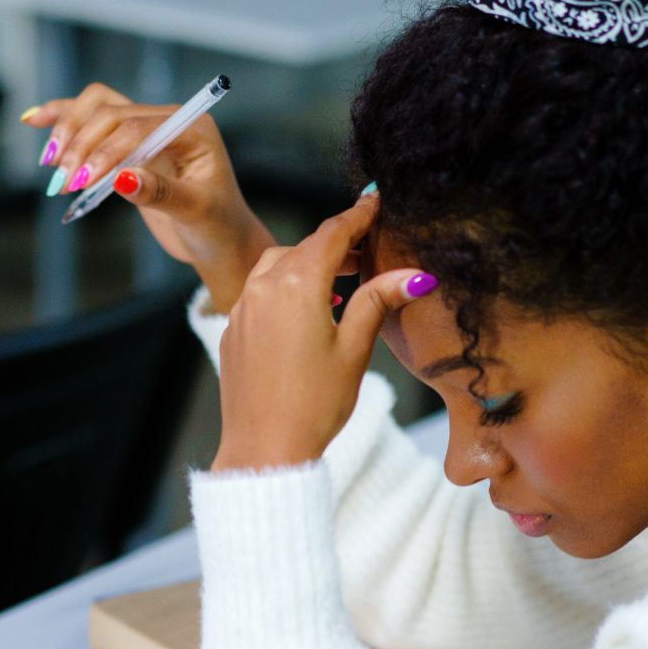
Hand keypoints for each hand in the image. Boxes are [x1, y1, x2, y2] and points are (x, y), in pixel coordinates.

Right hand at [22, 84, 273, 310]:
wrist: (219, 241)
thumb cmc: (216, 226)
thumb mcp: (194, 212)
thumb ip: (160, 193)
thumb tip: (122, 178)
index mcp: (191, 129)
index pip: (136, 127)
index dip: (105, 150)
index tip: (81, 180)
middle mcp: (168, 120)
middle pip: (110, 113)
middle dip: (81, 146)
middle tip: (63, 184)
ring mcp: (147, 129)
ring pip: (97, 109)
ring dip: (68, 131)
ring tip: (51, 165)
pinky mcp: (129, 144)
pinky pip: (94, 121)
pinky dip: (64, 119)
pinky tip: (34, 121)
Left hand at [211, 191, 436, 471]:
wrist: (263, 449)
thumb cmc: (314, 404)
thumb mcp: (355, 349)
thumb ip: (377, 302)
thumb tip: (414, 275)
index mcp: (296, 285)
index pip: (332, 235)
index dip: (357, 215)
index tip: (376, 199)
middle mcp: (262, 288)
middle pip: (304, 247)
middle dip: (336, 243)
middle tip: (366, 249)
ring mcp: (242, 308)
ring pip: (277, 266)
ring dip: (308, 264)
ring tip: (339, 282)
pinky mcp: (233, 330)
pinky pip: (259, 292)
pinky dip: (284, 287)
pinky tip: (306, 311)